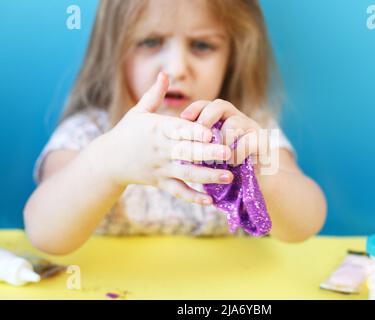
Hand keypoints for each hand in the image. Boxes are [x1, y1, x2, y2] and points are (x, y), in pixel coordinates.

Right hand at [102, 73, 233, 204]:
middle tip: (229, 153)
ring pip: (186, 173)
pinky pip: (178, 191)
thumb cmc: (127, 132)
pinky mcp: (160, 182)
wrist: (108, 161)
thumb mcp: (138, 111)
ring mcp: (161, 167)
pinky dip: (193, 197)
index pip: (177, 130)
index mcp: (156, 129)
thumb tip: (164, 73)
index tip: (210, 132)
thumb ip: (154, 94)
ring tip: (229, 177)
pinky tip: (210, 201)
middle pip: (186, 152)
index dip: (193, 131)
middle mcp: (160, 149)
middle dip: (208, 153)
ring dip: (208, 176)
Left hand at [179, 99, 266, 166]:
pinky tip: (231, 163)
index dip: (195, 108)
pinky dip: (236, 153)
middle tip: (200, 135)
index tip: (183, 118)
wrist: (254, 183)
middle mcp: (237, 117)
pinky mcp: (262, 140)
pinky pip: (247, 141)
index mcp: (222, 118)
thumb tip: (176, 143)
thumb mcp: (209, 156)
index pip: (207, 105)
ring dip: (222, 141)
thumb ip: (198, 146)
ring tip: (215, 157)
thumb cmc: (225, 170)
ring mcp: (251, 127)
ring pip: (233, 124)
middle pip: (221, 105)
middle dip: (207, 118)